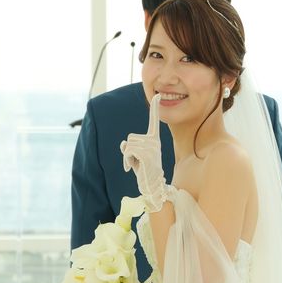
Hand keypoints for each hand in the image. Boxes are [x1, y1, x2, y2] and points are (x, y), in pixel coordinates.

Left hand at [120, 94, 166, 211]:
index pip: (154, 121)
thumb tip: (123, 144)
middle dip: (128, 151)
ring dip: (127, 157)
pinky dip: (126, 161)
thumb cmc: (143, 172)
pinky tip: (132, 169)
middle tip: (136, 163)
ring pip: (128, 145)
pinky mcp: (147, 153)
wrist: (151, 186)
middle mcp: (155, 141)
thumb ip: (129, 148)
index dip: (154, 108)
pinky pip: (128, 151)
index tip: (158, 96)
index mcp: (154, 140)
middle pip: (130, 137)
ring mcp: (152, 147)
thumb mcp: (134, 157)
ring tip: (136, 166)